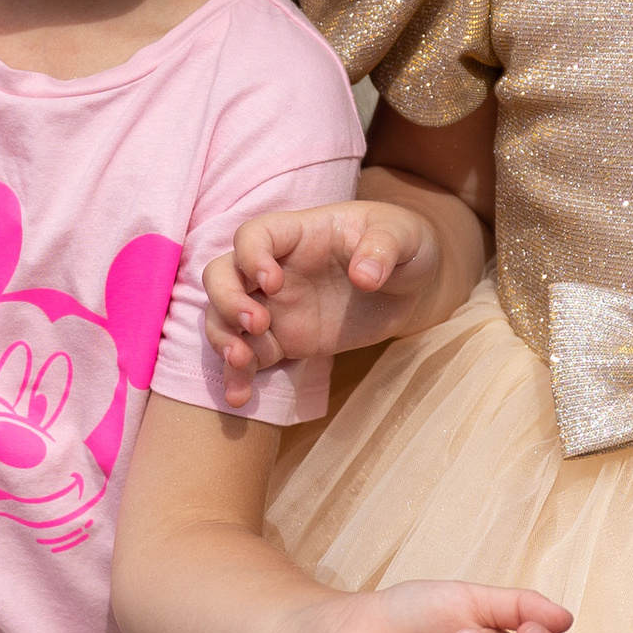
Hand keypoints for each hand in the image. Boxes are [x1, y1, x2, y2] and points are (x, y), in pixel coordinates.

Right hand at [208, 200, 448, 402]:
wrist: (410, 287)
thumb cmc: (403, 246)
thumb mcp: (405, 235)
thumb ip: (384, 248)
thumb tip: (365, 276)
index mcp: (297, 233)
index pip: (254, 235)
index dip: (251, 256)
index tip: (273, 282)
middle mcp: (275, 268)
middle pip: (222, 274)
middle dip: (227, 300)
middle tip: (258, 324)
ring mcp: (274, 306)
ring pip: (223, 317)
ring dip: (223, 338)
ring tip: (243, 361)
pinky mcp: (282, 341)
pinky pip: (248, 357)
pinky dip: (237, 377)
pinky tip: (240, 398)